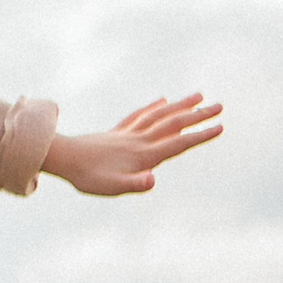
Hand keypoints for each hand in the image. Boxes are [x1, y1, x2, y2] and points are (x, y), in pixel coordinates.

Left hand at [43, 93, 223, 195]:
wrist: (61, 158)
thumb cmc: (87, 177)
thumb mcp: (112, 187)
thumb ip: (135, 184)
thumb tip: (153, 179)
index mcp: (144, 154)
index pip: (178, 143)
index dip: (200, 136)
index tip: (221, 126)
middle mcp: (139, 140)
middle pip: (173, 124)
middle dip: (198, 115)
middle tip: (220, 105)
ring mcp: (127, 133)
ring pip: (159, 115)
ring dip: (181, 105)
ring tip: (199, 95)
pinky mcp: (116, 132)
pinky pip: (139, 115)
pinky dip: (154, 107)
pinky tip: (162, 100)